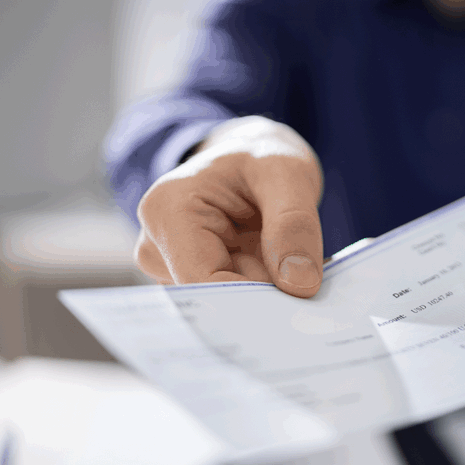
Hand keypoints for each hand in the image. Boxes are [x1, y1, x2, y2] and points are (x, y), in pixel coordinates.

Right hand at [134, 116, 324, 296]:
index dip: (254, 300)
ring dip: (266, 294)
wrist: (250, 159)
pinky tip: (278, 272)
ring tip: (291, 265)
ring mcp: (169, 266)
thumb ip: (294, 224)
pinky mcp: (189, 280)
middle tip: (308, 287)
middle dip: (264, 297)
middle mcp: (156, 244)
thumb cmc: (262, 158)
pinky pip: (232, 302)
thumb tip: (299, 284)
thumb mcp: (287, 174)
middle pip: (214, 298)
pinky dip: (262, 293)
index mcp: (167, 211)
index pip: (205, 281)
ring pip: (226, 305)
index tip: (299, 305)